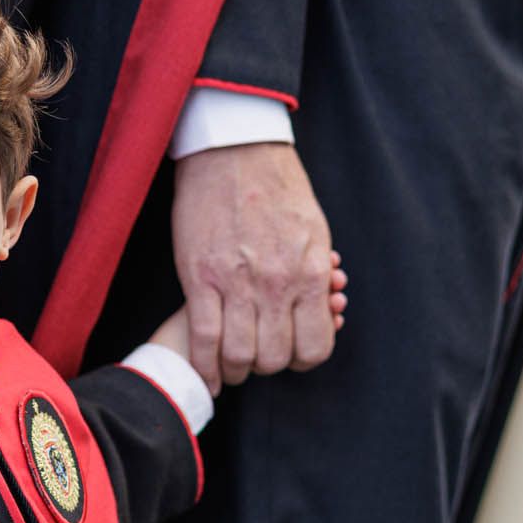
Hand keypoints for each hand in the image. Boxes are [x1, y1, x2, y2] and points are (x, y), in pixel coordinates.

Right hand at [170, 141, 339, 385]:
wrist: (235, 151)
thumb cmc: (279, 188)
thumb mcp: (316, 231)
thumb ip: (318, 275)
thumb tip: (323, 308)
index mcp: (310, 273)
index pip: (314, 348)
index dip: (302, 360)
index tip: (290, 354)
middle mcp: (277, 284)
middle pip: (274, 358)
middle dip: (266, 366)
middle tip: (257, 357)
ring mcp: (236, 283)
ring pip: (239, 355)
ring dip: (235, 370)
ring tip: (231, 366)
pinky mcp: (199, 277)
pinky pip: (203, 337)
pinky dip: (204, 364)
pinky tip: (207, 371)